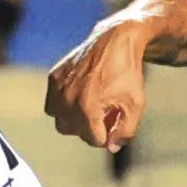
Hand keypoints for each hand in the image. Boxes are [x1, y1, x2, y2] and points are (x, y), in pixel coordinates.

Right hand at [45, 17, 145, 152]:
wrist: (117, 39)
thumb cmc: (128, 72)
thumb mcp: (135, 105)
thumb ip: (125, 131)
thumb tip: (112, 147)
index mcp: (88, 109)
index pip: (93, 140)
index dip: (107, 135)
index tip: (115, 123)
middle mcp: (68, 100)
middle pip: (73, 132)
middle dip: (89, 128)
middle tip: (103, 115)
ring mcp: (59, 87)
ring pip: (58, 119)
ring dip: (72, 118)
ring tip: (88, 107)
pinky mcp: (54, 76)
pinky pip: (51, 101)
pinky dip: (62, 103)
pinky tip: (79, 93)